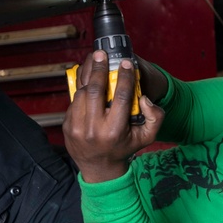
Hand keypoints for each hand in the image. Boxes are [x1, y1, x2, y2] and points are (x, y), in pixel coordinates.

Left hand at [63, 51, 163, 183]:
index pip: (120, 97)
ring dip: (88, 76)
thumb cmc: (124, 148)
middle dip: (99, 68)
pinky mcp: (67, 125)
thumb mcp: (146, 137)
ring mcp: (76, 127)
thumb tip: (146, 98)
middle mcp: (93, 129)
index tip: (126, 63)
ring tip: (94, 62)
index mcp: (114, 131)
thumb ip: (155, 117)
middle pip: (95, 90)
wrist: (99, 168)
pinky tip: (88, 80)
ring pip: (82, 93)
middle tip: (102, 54)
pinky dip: (81, 89)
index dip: (124, 77)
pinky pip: (74, 101)